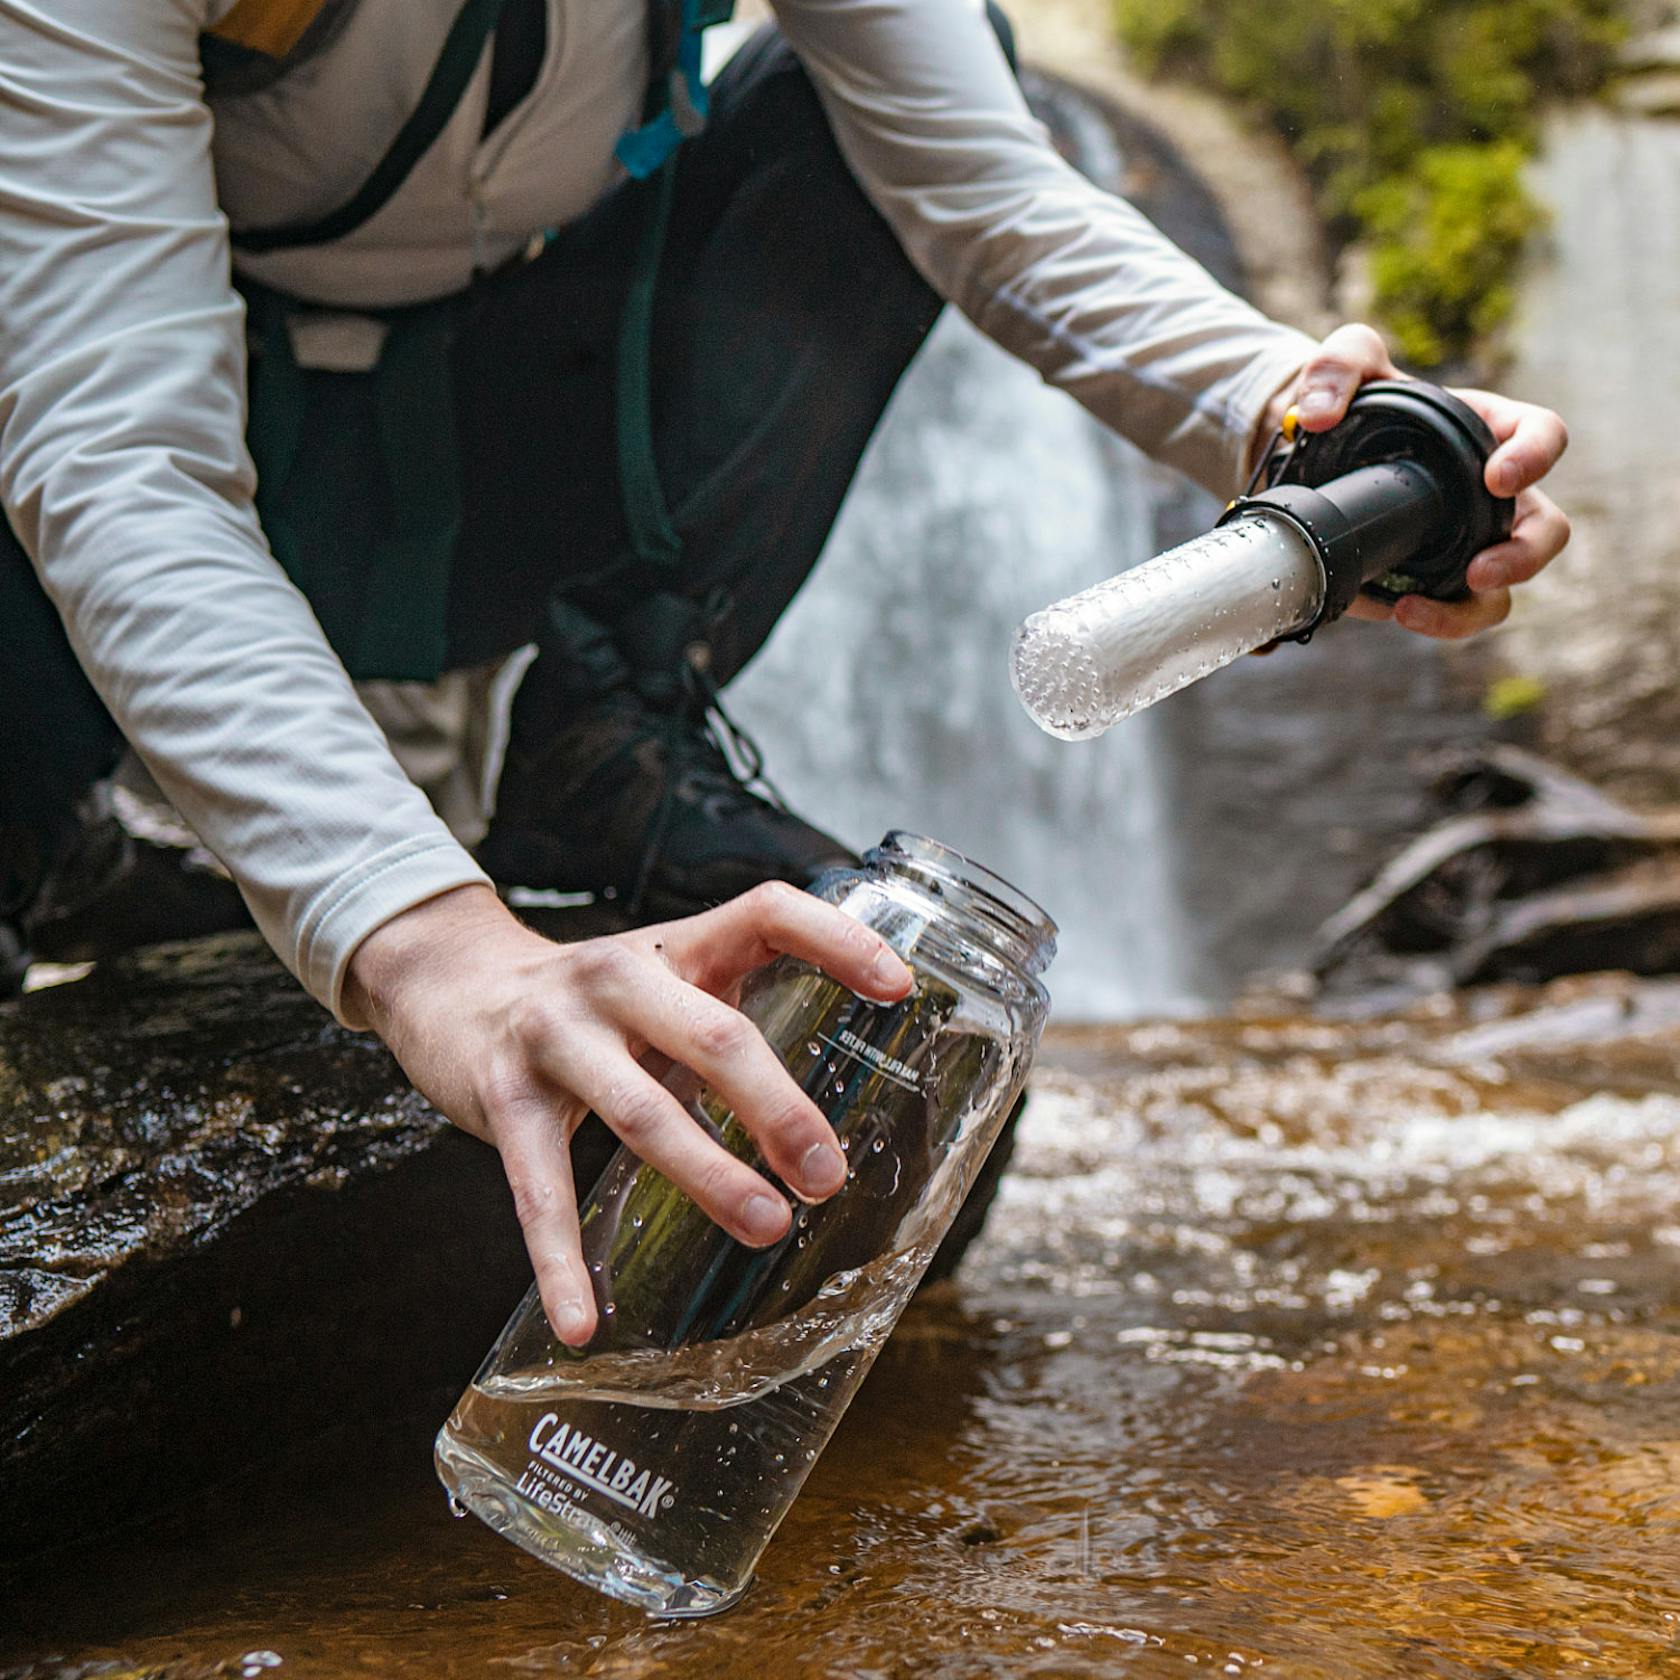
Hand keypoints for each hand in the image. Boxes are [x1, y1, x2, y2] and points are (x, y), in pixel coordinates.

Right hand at [343, 882, 912, 1346]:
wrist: (451, 985)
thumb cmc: (592, 1001)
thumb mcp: (667, 979)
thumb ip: (732, 1018)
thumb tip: (829, 1113)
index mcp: (678, 945)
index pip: (766, 912)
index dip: (836, 939)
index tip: (899, 986)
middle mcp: (620, 977)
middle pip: (715, 1035)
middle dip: (779, 1110)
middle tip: (829, 1175)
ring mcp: (558, 1036)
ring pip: (643, 1111)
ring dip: (709, 1176)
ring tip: (766, 1228)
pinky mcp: (504, 1098)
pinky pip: (537, 1189)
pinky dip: (561, 1262)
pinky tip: (583, 1321)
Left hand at [1254, 323, 1570, 638]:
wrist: (1316, 454)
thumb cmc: (1354, 401)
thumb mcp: (1346, 363)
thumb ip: (1337, 366)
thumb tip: (1318, 413)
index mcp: (1488, 430)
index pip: (1543, 436)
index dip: (1534, 456)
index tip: (1497, 477)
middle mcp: (1490, 493)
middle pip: (1545, 530)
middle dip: (1524, 555)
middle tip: (1479, 570)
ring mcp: (1465, 541)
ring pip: (1501, 589)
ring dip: (1472, 608)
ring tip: (1417, 609)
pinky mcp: (1431, 578)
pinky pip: (1453, 610)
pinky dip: (1433, 620)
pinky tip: (1393, 610)